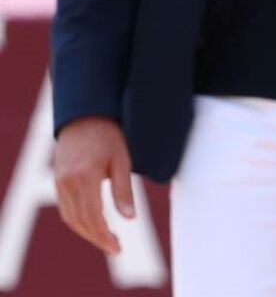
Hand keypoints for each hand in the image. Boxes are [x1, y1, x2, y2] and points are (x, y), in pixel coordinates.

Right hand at [52, 117, 133, 255]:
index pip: (93, 217)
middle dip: (97, 237)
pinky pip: (65, 208)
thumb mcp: (122, 161)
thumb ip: (123, 191)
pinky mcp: (57, 181)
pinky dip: (77, 220)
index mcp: (85, 177)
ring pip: (70, 217)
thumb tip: (129, 219)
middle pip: (80, 221)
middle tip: (115, 248)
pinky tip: (92, 225)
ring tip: (106, 240)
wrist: (85, 115)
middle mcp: (67, 183)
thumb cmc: (109, 136)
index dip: (104, 235)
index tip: (117, 248)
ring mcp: (59, 182)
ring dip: (86, 232)